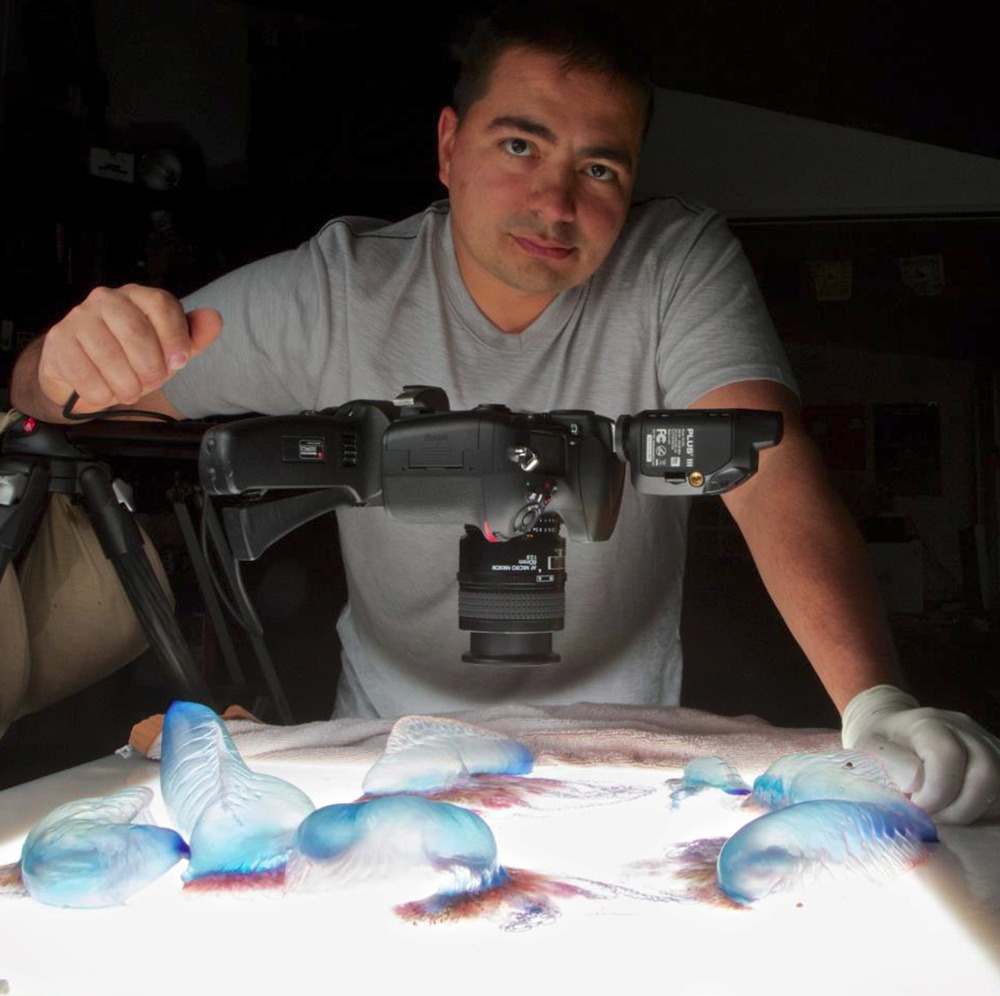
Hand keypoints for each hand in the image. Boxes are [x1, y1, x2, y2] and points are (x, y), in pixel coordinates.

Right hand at [39, 284, 222, 413]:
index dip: (175, 338)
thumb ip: (194, 337)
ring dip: (126, 384)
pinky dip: (101, 393)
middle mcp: (107, 299)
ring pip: (109, 355)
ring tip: (130, 391)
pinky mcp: (59, 341)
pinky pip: (85, 373)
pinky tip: (105, 392)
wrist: (84, 372)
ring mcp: (79, 318)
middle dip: (151, 367)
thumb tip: (214, 319)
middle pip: (136, 331)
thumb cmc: (131, 358)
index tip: (179, 362)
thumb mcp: (168, 350)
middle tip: (152, 382)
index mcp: (139, 297)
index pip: (162, 305)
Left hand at [842, 684, 999, 823]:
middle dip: (958, 808)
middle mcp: (964, 729)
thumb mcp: (868, 750)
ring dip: (973, 811)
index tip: (917, 807)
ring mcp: (987, 744)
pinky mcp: (998, 762)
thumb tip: (916, 783)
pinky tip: (959, 811)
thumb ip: (888, 764)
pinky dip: (986, 811)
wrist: (896, 736)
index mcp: (928, 723)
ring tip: (943, 815)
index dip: (937, 791)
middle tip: (932, 817)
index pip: (948, 755)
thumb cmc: (882, 748)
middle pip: (985, 772)